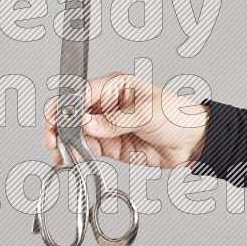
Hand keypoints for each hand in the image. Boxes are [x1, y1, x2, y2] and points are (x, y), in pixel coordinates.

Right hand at [42, 72, 209, 168]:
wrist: (194, 142)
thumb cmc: (177, 116)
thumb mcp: (146, 114)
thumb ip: (114, 121)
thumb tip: (87, 124)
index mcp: (115, 87)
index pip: (81, 92)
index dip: (65, 105)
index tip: (55, 118)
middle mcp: (107, 105)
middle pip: (73, 112)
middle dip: (59, 124)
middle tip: (52, 137)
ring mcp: (107, 126)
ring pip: (76, 132)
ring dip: (63, 141)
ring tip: (57, 151)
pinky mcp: (110, 146)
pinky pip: (87, 148)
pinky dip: (75, 153)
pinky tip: (68, 158)